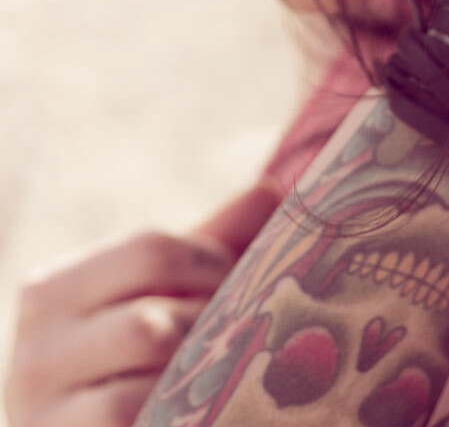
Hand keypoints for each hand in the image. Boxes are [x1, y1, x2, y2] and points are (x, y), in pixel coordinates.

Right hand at [4, 179, 281, 426]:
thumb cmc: (125, 365)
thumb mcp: (156, 298)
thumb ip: (206, 246)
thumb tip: (268, 189)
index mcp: (53, 289)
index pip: (150, 251)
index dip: (210, 266)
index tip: (235, 287)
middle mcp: (36, 345)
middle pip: (151, 319)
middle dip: (207, 329)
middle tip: (236, 339)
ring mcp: (41, 405)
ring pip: (146, 371)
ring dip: (197, 372)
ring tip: (218, 374)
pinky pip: (131, 415)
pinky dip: (175, 410)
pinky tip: (194, 406)